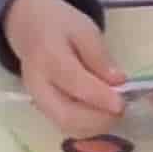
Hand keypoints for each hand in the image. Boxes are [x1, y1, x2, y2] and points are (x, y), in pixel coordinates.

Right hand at [3, 0, 125, 135]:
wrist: (29, 27)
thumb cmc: (59, 25)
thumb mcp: (85, 29)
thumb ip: (100, 57)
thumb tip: (118, 82)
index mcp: (48, 56)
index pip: (74, 83)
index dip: (100, 97)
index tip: (122, 102)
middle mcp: (38, 84)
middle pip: (66, 115)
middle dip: (98, 119)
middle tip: (121, 109)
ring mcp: (37, 100)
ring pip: (67, 126)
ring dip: (95, 126)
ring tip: (113, 111)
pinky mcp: (42, 109)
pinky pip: (65, 126)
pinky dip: (87, 126)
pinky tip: (101, 114)